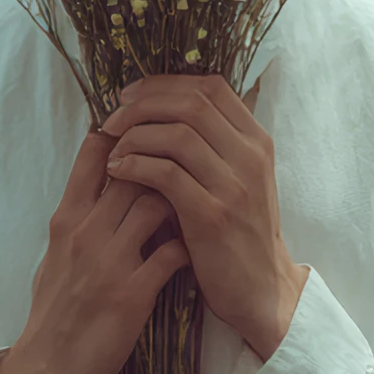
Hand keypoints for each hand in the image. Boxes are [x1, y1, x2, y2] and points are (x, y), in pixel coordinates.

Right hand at [0, 125, 187, 373]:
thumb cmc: (50, 315)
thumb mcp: (53, 257)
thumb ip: (77, 221)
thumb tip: (100, 188)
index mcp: (65, 219)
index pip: (93, 155)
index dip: (125, 134)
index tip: (152, 130)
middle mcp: (85, 232)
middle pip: (134, 170)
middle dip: (164, 161)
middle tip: (190, 163)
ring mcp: (108, 262)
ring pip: (156, 203)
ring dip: (182, 199)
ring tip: (198, 204)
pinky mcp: (130, 294)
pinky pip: (171, 254)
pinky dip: (188, 245)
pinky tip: (196, 248)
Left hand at [99, 73, 308, 363]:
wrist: (261, 288)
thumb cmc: (240, 231)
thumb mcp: (240, 178)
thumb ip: (214, 143)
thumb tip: (163, 106)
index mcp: (257, 140)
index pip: (210, 87)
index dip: (164, 84)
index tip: (130, 96)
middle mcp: (250, 156)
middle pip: (190, 104)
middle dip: (142, 105)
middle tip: (112, 120)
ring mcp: (234, 185)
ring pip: (176, 134)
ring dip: (134, 136)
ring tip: (112, 149)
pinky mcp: (213, 215)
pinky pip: (165, 174)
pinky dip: (135, 165)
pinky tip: (118, 171)